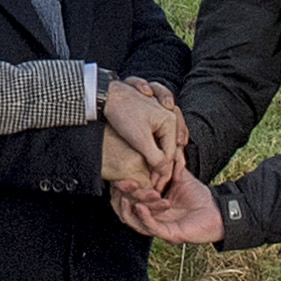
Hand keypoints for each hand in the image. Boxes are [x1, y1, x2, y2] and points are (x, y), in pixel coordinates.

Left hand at [98, 77, 184, 193]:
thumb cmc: (122, 114)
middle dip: (167, 165)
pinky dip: (164, 142)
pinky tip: (158, 152)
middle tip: (157, 183)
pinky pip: (165, 129)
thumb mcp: (139, 139)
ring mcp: (163, 111)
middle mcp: (171, 115)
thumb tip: (165, 171)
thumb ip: (155, 156)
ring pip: (171, 137)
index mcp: (170, 121)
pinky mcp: (153, 112)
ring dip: (168, 154)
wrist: (107, 94)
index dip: (163, 172)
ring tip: (163, 171)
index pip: (170, 153)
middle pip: (173, 146)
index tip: (156, 186)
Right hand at [125, 164, 226, 244]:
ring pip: (136, 222)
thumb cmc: (200, 196)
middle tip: (121, 185)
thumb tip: (164, 148)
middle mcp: (154, 218)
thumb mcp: (181, 177)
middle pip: (129, 211)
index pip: (132, 198)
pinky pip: (152, 227)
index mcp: (154, 205)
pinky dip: (144, 217)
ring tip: (127, 196)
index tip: (120, 177)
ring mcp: (161, 227)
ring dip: (129, 209)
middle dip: (122, 198)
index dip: (124, 189)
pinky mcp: (169, 234)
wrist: (218, 210)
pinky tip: (140, 206)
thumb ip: (170, 166)